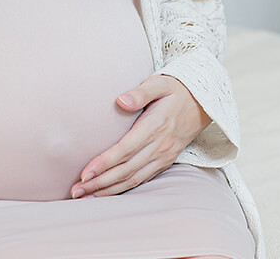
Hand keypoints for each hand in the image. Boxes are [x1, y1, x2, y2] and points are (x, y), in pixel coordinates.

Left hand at [69, 74, 210, 198]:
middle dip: (100, 182)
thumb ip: (140, 92)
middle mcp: (159, 146)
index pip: (125, 150)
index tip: (85, 172)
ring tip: (86, 196)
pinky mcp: (165, 161)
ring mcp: (163, 156)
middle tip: (76, 191)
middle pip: (126, 170)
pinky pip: (143, 179)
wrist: (203, 103)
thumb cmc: (176, 90)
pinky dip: (124, 189)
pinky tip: (108, 192)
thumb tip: (120, 101)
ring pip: (133, 179)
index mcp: (155, 127)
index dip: (104, 163)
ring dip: (109, 190)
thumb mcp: (160, 83)